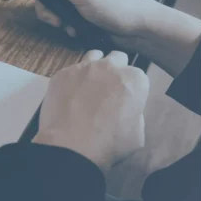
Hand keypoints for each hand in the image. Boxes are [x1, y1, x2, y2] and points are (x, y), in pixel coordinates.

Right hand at [0, 0, 156, 39]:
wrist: (142, 28)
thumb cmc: (116, 5)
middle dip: (47, 9)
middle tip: (57, 21)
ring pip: (51, 6)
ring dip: (56, 19)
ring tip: (69, 28)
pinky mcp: (82, 10)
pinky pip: (62, 15)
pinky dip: (64, 24)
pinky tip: (75, 31)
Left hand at [33, 50, 149, 172]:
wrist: (70, 145)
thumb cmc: (109, 143)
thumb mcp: (137, 133)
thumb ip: (135, 113)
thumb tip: (126, 108)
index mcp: (134, 79)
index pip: (138, 75)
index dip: (132, 87)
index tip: (126, 98)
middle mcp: (109, 67)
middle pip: (117, 58)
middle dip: (115, 70)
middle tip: (108, 88)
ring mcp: (83, 67)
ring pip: (94, 56)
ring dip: (95, 66)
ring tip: (90, 84)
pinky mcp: (62, 73)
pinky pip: (71, 69)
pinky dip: (73, 78)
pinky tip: (70, 93)